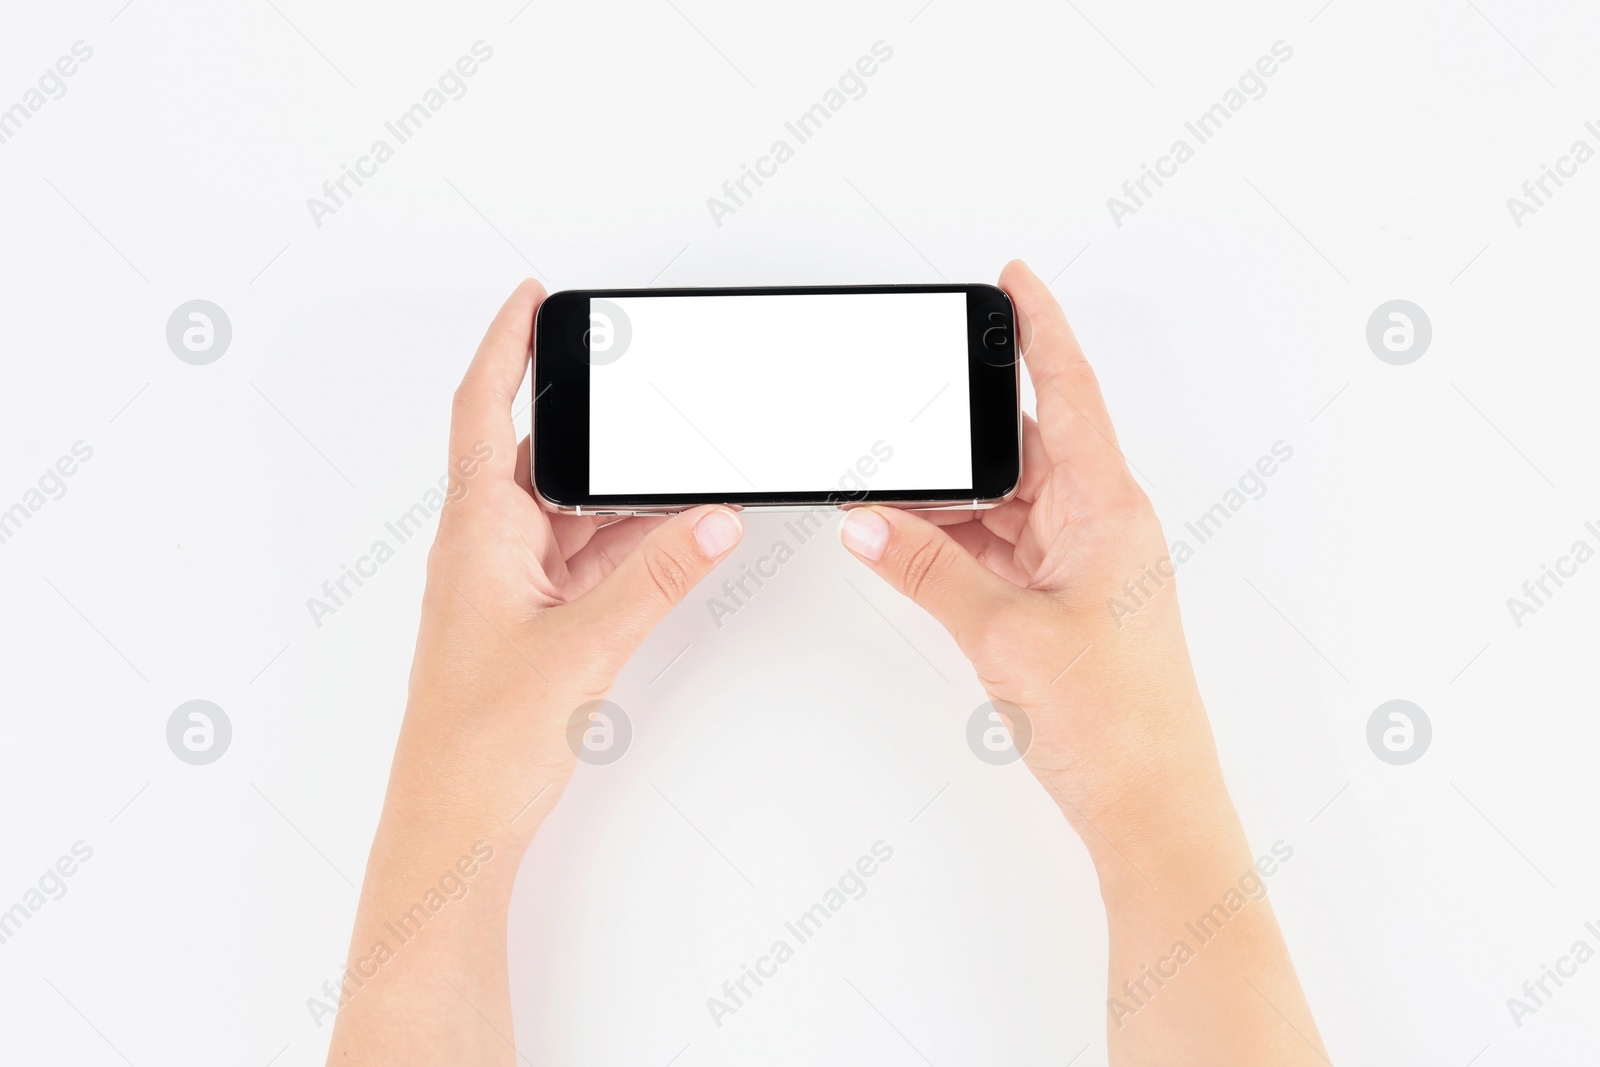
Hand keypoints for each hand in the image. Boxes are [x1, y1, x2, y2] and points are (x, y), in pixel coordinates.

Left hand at [392, 279, 744, 849]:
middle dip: (592, 420)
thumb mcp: (583, 645)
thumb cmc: (478, 743)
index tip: (534, 296)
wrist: (456, 827)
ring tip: (678, 469)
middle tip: (641, 384)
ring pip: (569, 510)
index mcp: (475, 531)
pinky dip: (626, 544)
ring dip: (620, 493)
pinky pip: (583, 557)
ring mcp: (508, 584)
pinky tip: (670, 540)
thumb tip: (710, 517)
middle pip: (538, 454)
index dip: (505, 344)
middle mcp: (485, 546)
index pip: (481, 407)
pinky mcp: (532, 621)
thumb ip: (657, 577)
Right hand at [840, 261, 1327, 1064]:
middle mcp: (1101, 524)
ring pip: (1004, 502)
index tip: (1014, 280)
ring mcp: (1081, 564)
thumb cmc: (1115, 722)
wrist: (1148, 806)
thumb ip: (925, 568)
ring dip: (949, 503)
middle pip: (1024, 449)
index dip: (1040, 329)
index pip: (1071, 391)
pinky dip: (955, 544)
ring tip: (885, 499)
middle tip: (900, 422)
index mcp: (1110, 507)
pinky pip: (999, 547)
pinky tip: (909, 545)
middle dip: (959, 438)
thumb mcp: (1001, 633)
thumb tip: (867, 522)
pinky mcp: (1061, 602)